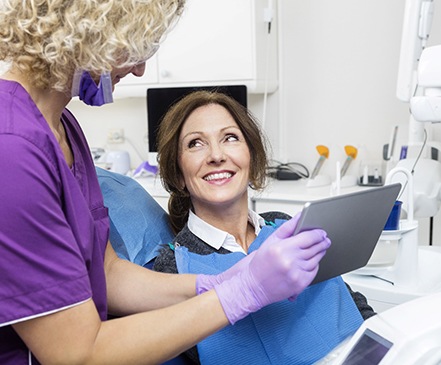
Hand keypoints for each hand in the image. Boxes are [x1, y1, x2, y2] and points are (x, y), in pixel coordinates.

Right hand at [213, 216, 330, 323]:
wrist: (254, 286)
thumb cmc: (261, 263)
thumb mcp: (271, 240)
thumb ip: (288, 227)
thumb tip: (300, 216)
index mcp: (282, 248)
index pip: (309, 237)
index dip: (318, 233)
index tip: (321, 232)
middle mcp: (290, 261)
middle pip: (315, 248)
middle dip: (322, 242)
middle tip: (324, 239)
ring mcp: (296, 274)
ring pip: (317, 259)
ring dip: (320, 252)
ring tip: (319, 248)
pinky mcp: (300, 284)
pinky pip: (314, 271)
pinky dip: (314, 265)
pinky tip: (310, 261)